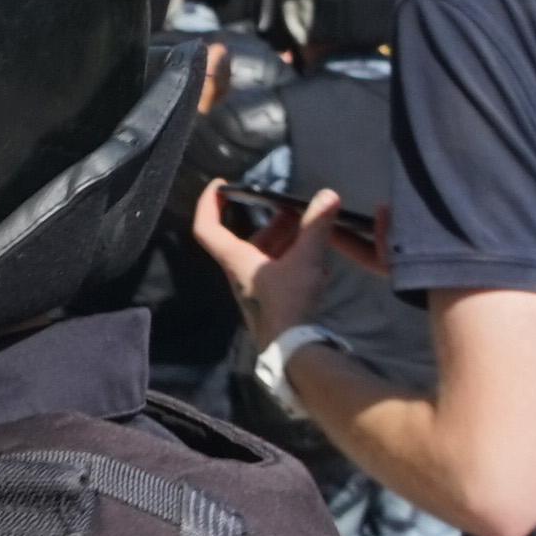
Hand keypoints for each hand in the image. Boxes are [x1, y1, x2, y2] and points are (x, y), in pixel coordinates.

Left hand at [187, 182, 345, 338]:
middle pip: (249, 240)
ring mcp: (257, 290)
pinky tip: (320, 263)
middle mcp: (241, 274)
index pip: (208, 228)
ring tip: (312, 229)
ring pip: (268, 258)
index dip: (209, 204)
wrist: (293, 350)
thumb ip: (316, 227)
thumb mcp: (305, 259)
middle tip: (293, 209)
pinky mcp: (273, 303)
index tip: (221, 185)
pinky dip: (297, 263)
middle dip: (271, 222)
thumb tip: (327, 195)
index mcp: (236, 260)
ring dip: (287, 241)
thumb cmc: (289, 303)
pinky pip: (282, 275)